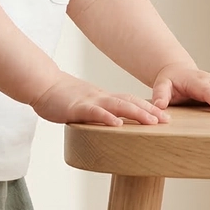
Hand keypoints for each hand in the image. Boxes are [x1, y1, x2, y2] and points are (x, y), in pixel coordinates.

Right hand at [31, 75, 169, 126]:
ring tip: (152, 122)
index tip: (164, 116)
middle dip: (150, 111)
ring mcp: (89, 102)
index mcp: (103, 98)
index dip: (148, 108)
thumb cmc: (60, 97)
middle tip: (167, 120)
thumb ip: (97, 112)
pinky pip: (94, 113)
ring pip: (117, 106)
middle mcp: (100, 98)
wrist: (42, 84)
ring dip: (136, 113)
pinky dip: (106, 118)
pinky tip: (118, 124)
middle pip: (130, 102)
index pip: (130, 101)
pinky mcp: (76, 108)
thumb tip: (110, 122)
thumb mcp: (84, 104)